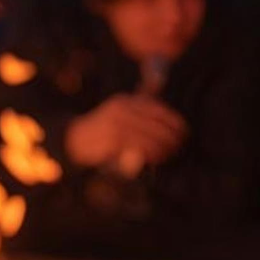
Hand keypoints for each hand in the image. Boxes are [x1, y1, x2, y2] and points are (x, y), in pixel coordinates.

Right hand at [65, 94, 188, 169]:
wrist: (75, 139)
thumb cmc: (102, 130)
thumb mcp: (118, 113)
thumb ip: (138, 111)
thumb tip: (164, 114)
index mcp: (126, 101)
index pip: (156, 108)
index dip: (173, 119)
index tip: (184, 130)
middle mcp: (122, 109)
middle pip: (155, 122)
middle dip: (171, 134)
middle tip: (180, 144)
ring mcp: (116, 123)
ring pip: (149, 135)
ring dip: (163, 146)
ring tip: (171, 153)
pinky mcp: (112, 138)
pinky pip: (138, 146)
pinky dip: (150, 153)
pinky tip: (157, 158)